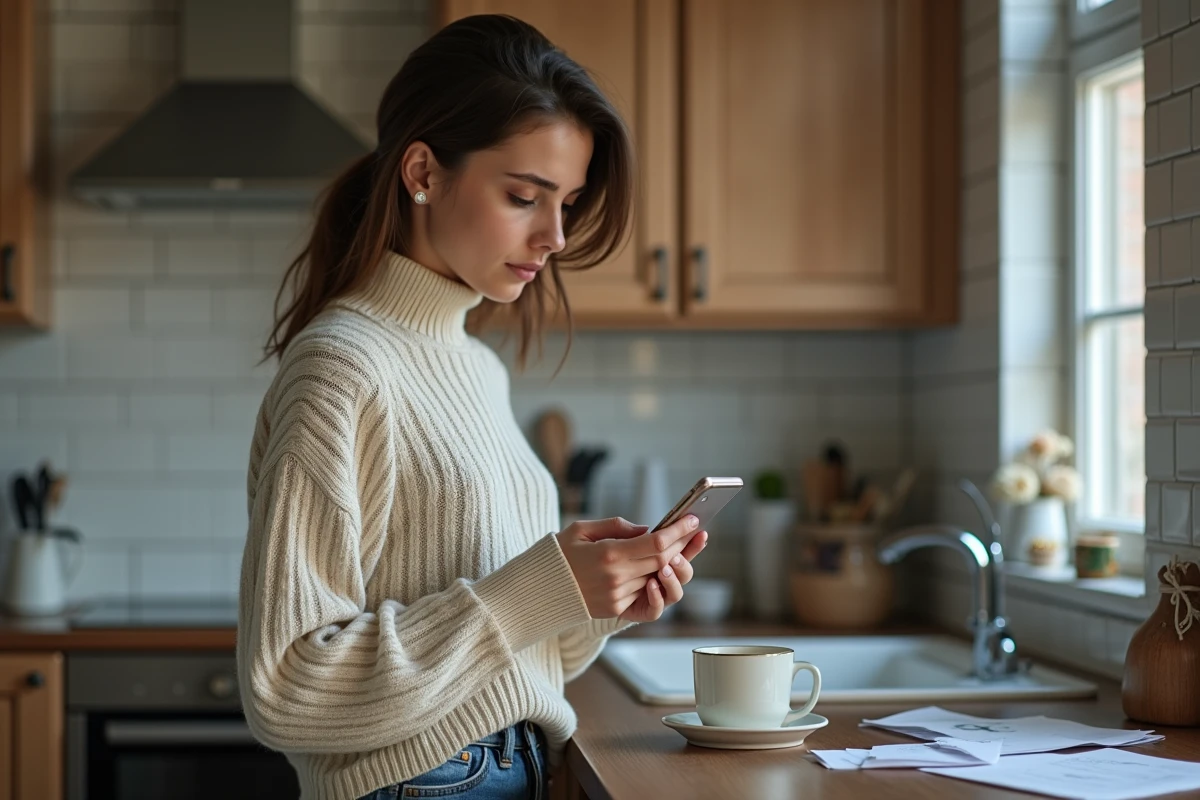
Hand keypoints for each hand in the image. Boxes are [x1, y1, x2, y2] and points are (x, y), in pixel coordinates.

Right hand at [556, 515, 702, 619]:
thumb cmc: (560, 554)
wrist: (540, 590)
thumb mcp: (582, 529)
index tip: (693, 519)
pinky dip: (658, 581)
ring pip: (658, 577)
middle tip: (693, 530)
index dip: (679, 530)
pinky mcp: (617, 609)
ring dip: (674, 563)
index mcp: (609, 554)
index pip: (657, 542)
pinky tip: (663, 571)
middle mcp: (617, 577)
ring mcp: (618, 596)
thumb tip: (647, 530)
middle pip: (663, 559)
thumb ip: (618, 527)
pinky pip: (648, 595)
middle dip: (682, 543)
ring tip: (680, 549)